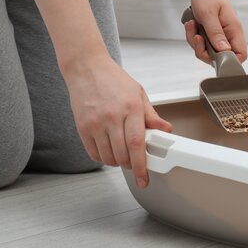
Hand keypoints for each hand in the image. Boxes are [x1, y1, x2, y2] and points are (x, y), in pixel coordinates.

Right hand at [62, 52, 171, 188]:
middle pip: (122, 155)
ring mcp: (95, 123)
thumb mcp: (138, 93)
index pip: (137, 144)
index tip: (144, 179)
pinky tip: (108, 148)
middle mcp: (112, 117)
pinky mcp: (82, 128)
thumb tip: (166, 130)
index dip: (142, 165)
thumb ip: (151, 115)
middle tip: (135, 162)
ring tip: (122, 151)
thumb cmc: (113, 79)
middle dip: (131, 165)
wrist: (86, 68)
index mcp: (130, 107)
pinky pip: (93, 153)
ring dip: (117, 162)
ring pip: (108, 157)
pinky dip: (103, 157)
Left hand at [184, 0, 247, 63]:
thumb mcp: (208, 14)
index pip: (240, 54)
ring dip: (195, 42)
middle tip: (197, 37)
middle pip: (221, 57)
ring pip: (208, 51)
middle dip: (204, 51)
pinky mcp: (211, 34)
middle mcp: (229, 34)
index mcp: (234, 30)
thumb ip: (216, 33)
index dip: (229, 61)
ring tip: (192, 25)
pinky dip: (193, 37)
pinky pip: (201, 44)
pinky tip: (192, 24)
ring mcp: (219, 35)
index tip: (213, 55)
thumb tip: (224, 51)